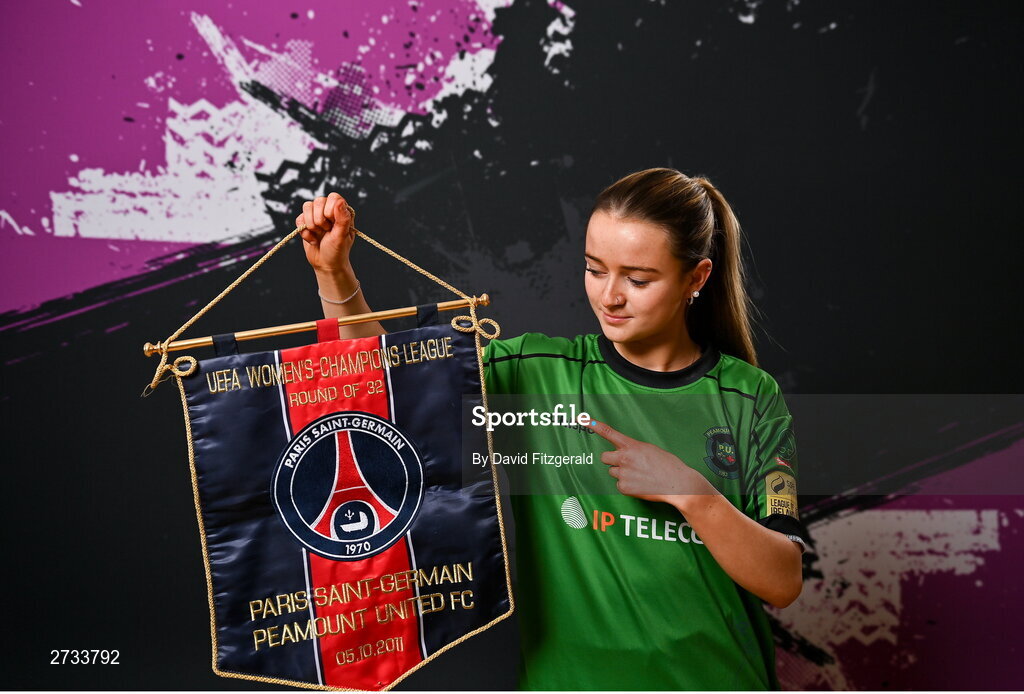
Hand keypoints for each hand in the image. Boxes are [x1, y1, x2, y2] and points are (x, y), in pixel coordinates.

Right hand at [295, 192, 355, 273]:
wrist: (326, 265)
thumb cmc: (338, 251)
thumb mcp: (342, 236)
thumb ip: (342, 218)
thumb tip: (339, 201)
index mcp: (342, 212)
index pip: (333, 197)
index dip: (330, 210)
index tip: (333, 224)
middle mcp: (329, 211)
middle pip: (318, 201)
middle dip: (320, 219)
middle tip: (327, 231)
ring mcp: (316, 216)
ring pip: (307, 206)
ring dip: (311, 224)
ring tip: (319, 234)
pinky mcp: (305, 223)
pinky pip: (299, 219)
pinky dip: (305, 232)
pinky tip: (313, 240)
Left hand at [589, 418, 715, 504]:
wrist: (677, 484)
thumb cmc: (668, 465)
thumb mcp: (651, 450)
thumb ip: (635, 450)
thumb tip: (627, 454)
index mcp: (632, 446)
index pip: (609, 433)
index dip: (595, 425)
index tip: (582, 419)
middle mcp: (624, 458)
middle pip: (605, 458)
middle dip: (612, 460)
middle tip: (626, 464)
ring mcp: (623, 474)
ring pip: (613, 472)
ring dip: (622, 474)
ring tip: (639, 476)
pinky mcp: (624, 488)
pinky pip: (619, 485)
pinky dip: (627, 486)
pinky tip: (640, 485)